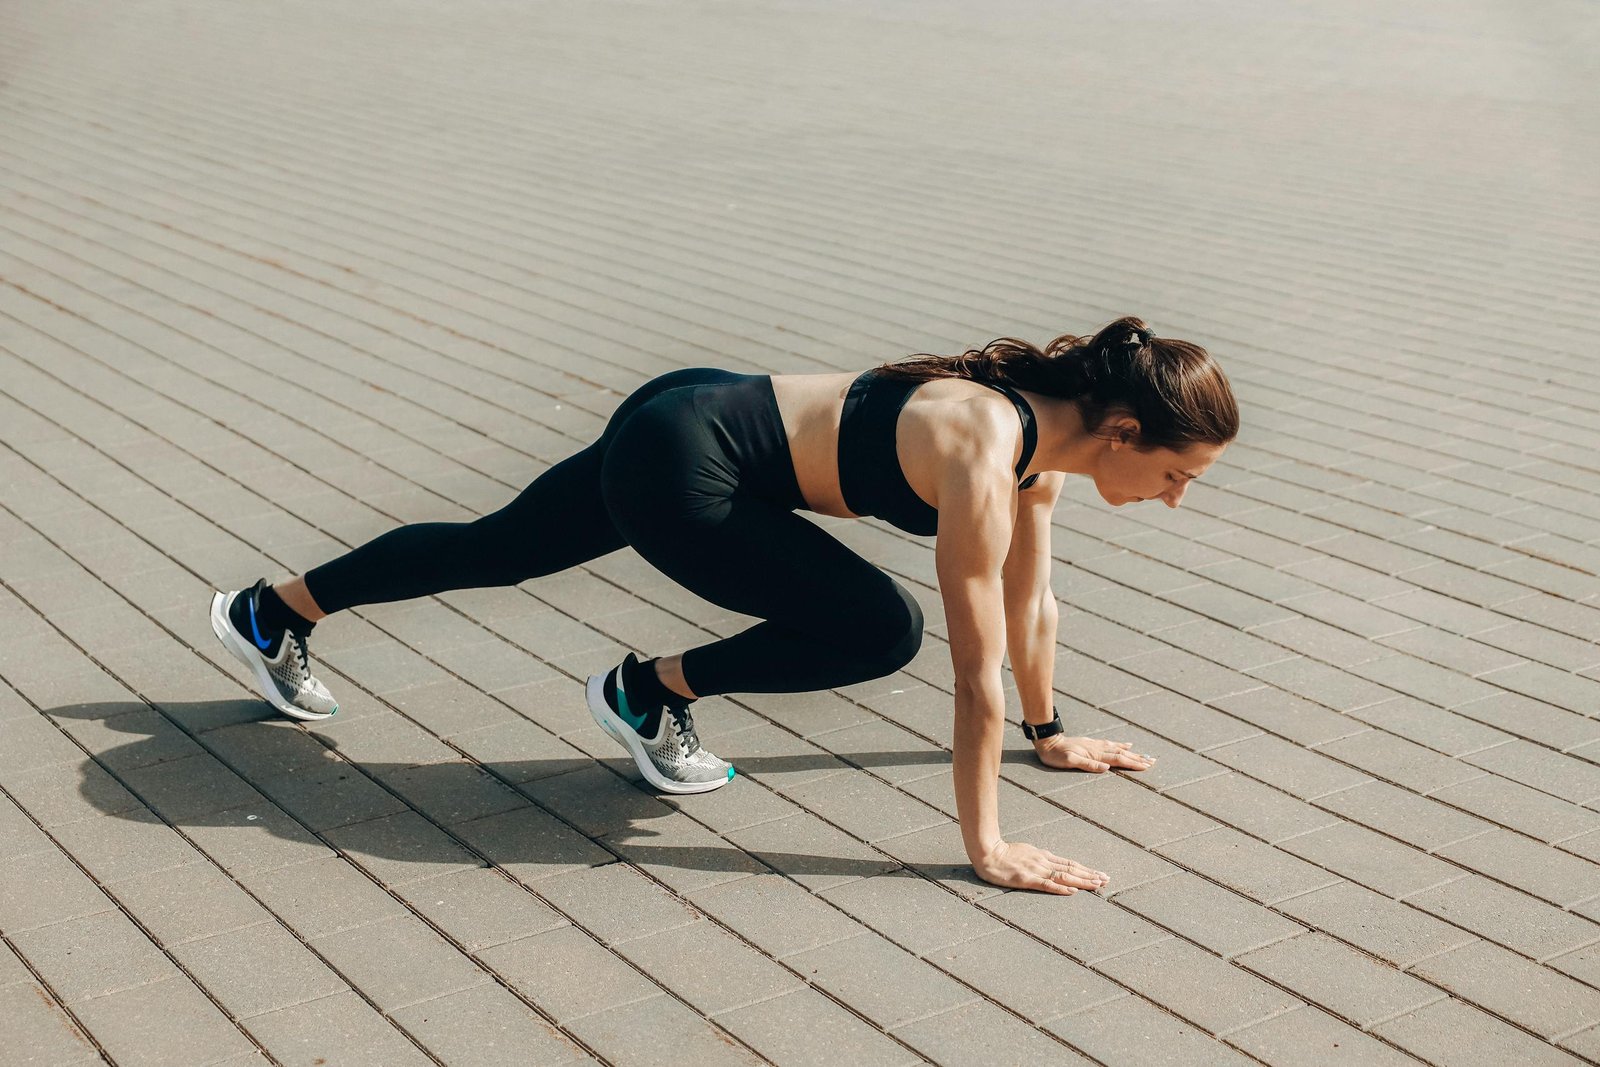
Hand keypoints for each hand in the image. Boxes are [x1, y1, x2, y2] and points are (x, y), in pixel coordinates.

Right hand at [973, 841, 1109, 894]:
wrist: (987, 852)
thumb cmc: (1003, 853)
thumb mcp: (1026, 852)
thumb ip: (1039, 857)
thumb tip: (1053, 862)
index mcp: (1043, 856)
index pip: (1070, 864)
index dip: (1086, 869)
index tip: (1100, 874)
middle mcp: (1043, 861)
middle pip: (1072, 869)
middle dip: (1090, 875)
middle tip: (1107, 880)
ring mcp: (1036, 870)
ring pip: (1064, 876)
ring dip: (1082, 881)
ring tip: (1098, 885)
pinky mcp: (1027, 879)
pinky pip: (1047, 884)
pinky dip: (1062, 888)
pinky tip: (1073, 891)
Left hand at [1034, 734, 1153, 772]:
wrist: (1048, 742)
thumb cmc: (1056, 755)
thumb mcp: (1069, 762)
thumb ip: (1088, 765)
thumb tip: (1106, 768)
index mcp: (1095, 754)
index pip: (1118, 759)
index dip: (1132, 763)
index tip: (1146, 766)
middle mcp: (1098, 748)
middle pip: (1122, 753)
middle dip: (1137, 758)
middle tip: (1153, 761)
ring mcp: (1096, 745)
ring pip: (1119, 748)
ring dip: (1132, 752)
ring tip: (1145, 755)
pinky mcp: (1092, 744)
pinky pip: (1111, 744)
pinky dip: (1121, 745)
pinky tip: (1127, 744)